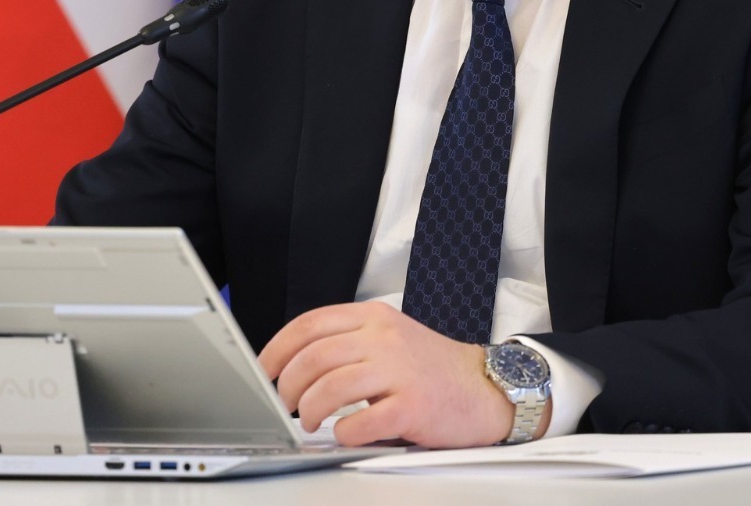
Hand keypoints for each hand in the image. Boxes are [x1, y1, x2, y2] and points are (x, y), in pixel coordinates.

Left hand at [256, 301, 519, 447]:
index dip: (277, 349)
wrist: (486, 388)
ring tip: (310, 422)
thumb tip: (294, 367)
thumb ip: (348, 343)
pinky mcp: (414, 404)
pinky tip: (344, 434)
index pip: (309, 324)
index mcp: (373, 317)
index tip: (264, 370)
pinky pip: (363, 420)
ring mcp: (400, 369)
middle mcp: (384, 337)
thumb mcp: (388, 337)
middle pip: (314, 356)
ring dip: (311, 409)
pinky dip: (344, 431)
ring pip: (332, 386)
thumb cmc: (432, 368)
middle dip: (289, 385)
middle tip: (286, 404)